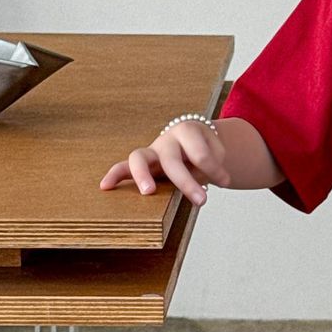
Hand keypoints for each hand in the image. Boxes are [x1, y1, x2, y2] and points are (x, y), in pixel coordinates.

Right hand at [97, 120, 230, 207]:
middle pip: (171, 159)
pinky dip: (115, 175)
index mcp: (187, 131)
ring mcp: (151, 151)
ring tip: (148, 192)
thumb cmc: (204, 149)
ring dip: (142, 175)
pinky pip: (123, 167)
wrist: (194, 142)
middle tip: (202, 201)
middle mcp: (166, 139)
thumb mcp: (216, 153)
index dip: (214, 168)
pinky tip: (105, 187)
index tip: (226, 182)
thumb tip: (213, 180)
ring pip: (139, 158)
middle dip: (186, 181)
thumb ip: (214, 164)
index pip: (199, 151)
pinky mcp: (141, 163)